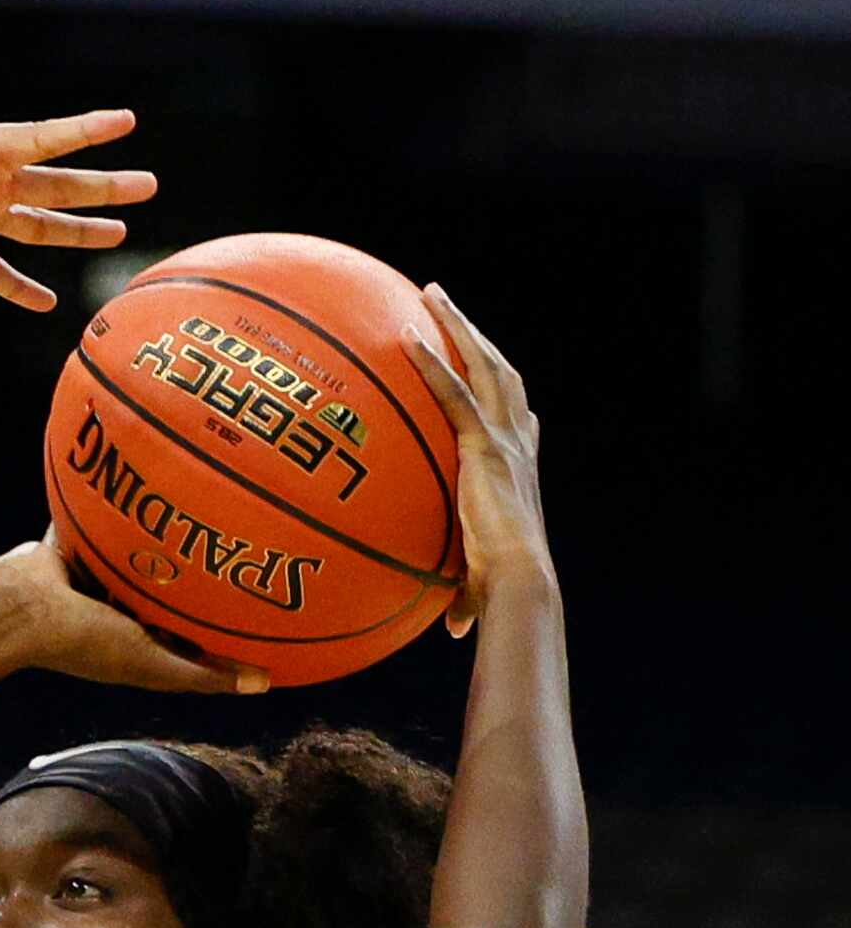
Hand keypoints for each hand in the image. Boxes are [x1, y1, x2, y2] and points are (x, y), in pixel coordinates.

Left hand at [0, 37, 156, 308]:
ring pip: (37, 226)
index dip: (85, 131)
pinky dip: (18, 286)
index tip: (126, 121)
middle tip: (149, 185)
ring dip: (76, 232)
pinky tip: (47, 302)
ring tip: (119, 234)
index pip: (44, 138)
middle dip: (103, 186)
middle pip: (56, 185)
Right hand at [0, 532, 263, 693]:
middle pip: (164, 595)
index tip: (258, 605)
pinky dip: (115, 509)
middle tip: (234, 545)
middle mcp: (115, 613)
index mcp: (135, 643)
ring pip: (137, 559)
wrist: (22, 606)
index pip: (186, 636)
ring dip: (158, 541)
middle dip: (191, 576)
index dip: (217, 626)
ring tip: (194, 511)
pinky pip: (101, 523)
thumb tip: (264, 684)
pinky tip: (142, 484)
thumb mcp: (154, 662)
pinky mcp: (74, 549)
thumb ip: (203, 675)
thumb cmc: (85, 640)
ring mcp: (93, 581)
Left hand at [402, 284, 554, 637]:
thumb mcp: (480, 583)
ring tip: (430, 293)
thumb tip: (454, 634)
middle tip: (441, 301)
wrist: (520, 581)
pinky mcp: (484, 446)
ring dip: (458, 325)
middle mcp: (520, 442)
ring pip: (485, 364)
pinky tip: (407, 337)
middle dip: (473, 333)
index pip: (518, 418)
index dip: (505, 391)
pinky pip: (453, 393)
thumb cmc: (504, 591)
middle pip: (500, 370)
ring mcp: (505, 438)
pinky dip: (433, 363)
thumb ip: (464, 599)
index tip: (492, 369)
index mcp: (520, 467)